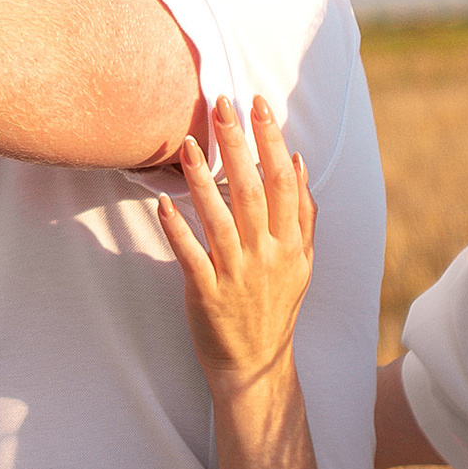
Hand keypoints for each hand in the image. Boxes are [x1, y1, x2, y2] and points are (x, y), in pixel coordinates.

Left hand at [154, 96, 315, 398]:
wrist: (257, 365)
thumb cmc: (276, 305)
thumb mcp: (301, 261)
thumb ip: (303, 213)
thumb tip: (298, 161)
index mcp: (291, 242)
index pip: (284, 180)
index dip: (271, 140)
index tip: (259, 104)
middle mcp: (267, 254)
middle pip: (251, 189)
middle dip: (237, 144)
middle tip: (221, 104)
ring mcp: (237, 274)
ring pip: (219, 218)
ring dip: (202, 179)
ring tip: (189, 143)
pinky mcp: (208, 294)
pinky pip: (191, 257)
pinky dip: (178, 230)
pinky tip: (164, 204)